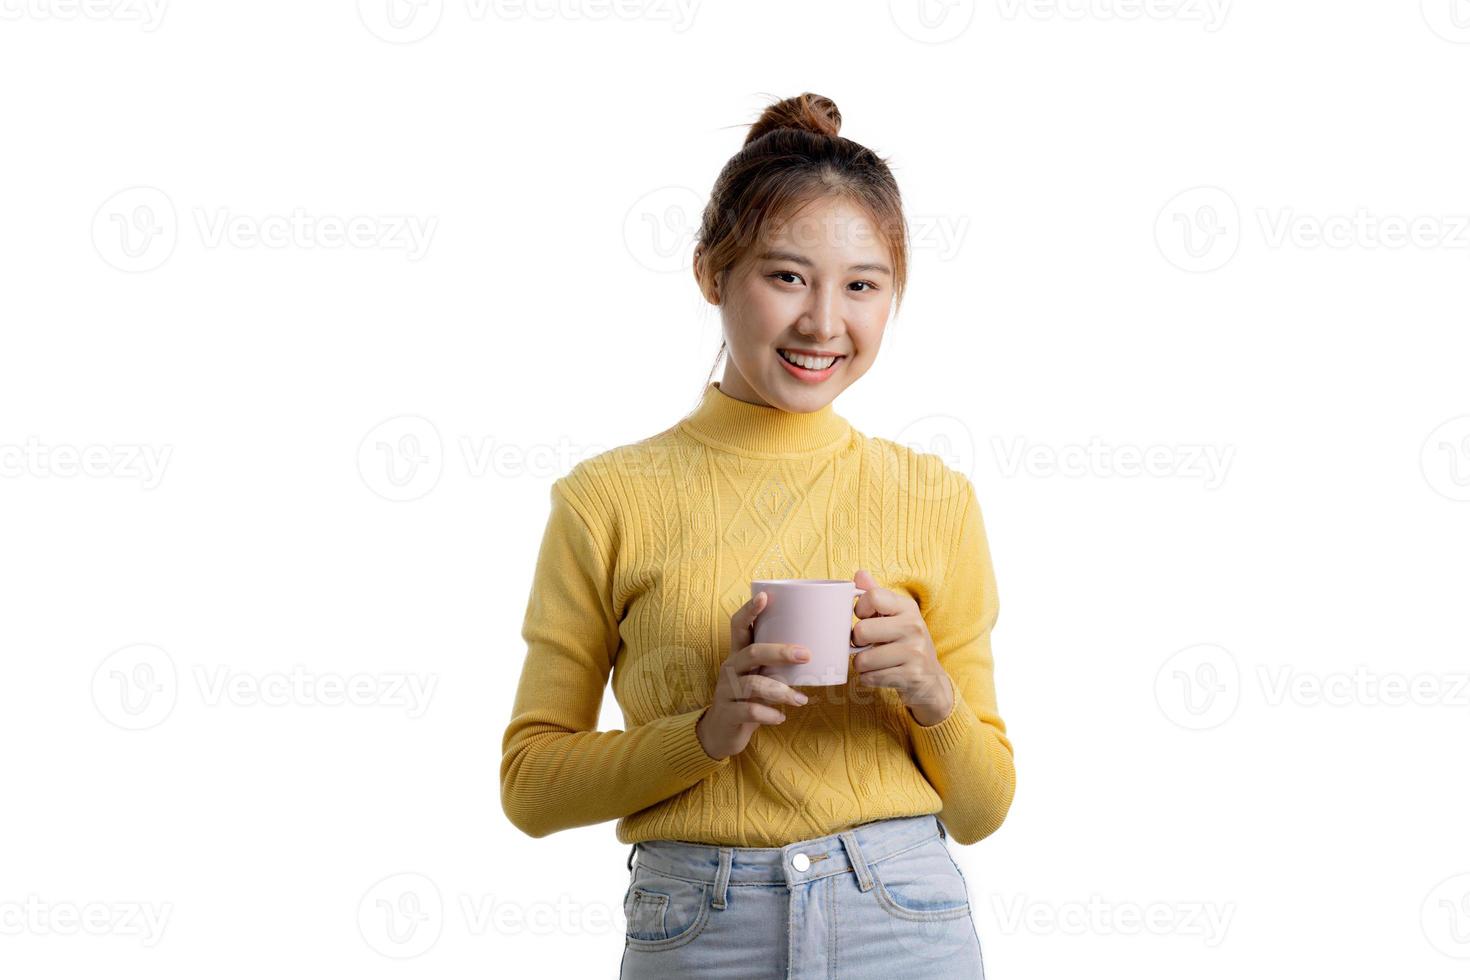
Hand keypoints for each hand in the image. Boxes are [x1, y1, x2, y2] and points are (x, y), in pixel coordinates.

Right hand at [695, 591, 810, 760]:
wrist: (721, 733)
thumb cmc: (748, 698)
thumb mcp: (759, 677)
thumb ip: (777, 665)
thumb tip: (818, 652)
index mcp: (738, 654)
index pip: (738, 625)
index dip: (750, 610)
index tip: (765, 596)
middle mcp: (730, 668)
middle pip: (752, 652)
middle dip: (780, 652)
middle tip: (806, 654)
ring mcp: (726, 691)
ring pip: (753, 684)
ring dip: (782, 691)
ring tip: (802, 699)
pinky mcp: (729, 714)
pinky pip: (751, 711)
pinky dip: (770, 714)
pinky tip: (782, 717)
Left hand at [850, 568, 954, 725]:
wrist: (931, 680)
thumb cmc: (905, 644)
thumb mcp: (895, 616)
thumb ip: (876, 595)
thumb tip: (859, 573)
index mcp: (907, 608)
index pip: (873, 596)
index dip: (859, 608)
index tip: (863, 617)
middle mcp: (913, 627)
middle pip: (862, 630)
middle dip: (856, 642)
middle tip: (865, 645)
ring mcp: (914, 652)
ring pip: (862, 659)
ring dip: (861, 664)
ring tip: (874, 661)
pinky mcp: (911, 676)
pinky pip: (870, 677)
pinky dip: (869, 678)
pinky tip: (882, 674)